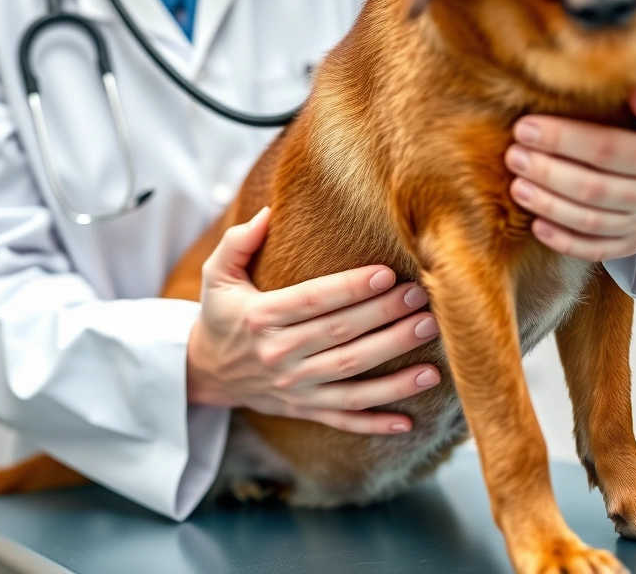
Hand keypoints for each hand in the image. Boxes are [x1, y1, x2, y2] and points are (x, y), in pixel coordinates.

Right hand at [187, 207, 441, 434]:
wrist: (206, 372)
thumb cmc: (222, 315)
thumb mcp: (216, 275)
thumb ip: (237, 242)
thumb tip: (267, 213)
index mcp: (260, 318)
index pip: (312, 301)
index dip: (351, 288)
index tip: (387, 274)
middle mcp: (278, 355)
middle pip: (340, 336)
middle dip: (385, 316)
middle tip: (422, 298)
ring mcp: (293, 388)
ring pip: (350, 377)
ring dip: (394, 363)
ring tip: (428, 339)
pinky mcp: (303, 409)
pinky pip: (343, 419)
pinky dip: (375, 423)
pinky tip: (409, 421)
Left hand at [504, 87, 635, 261]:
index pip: (607, 148)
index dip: (563, 138)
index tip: (525, 128)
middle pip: (591, 187)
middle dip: (546, 171)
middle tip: (513, 156)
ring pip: (588, 220)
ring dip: (547, 205)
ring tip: (516, 186)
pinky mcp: (631, 247)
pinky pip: (594, 250)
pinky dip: (563, 242)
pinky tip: (536, 226)